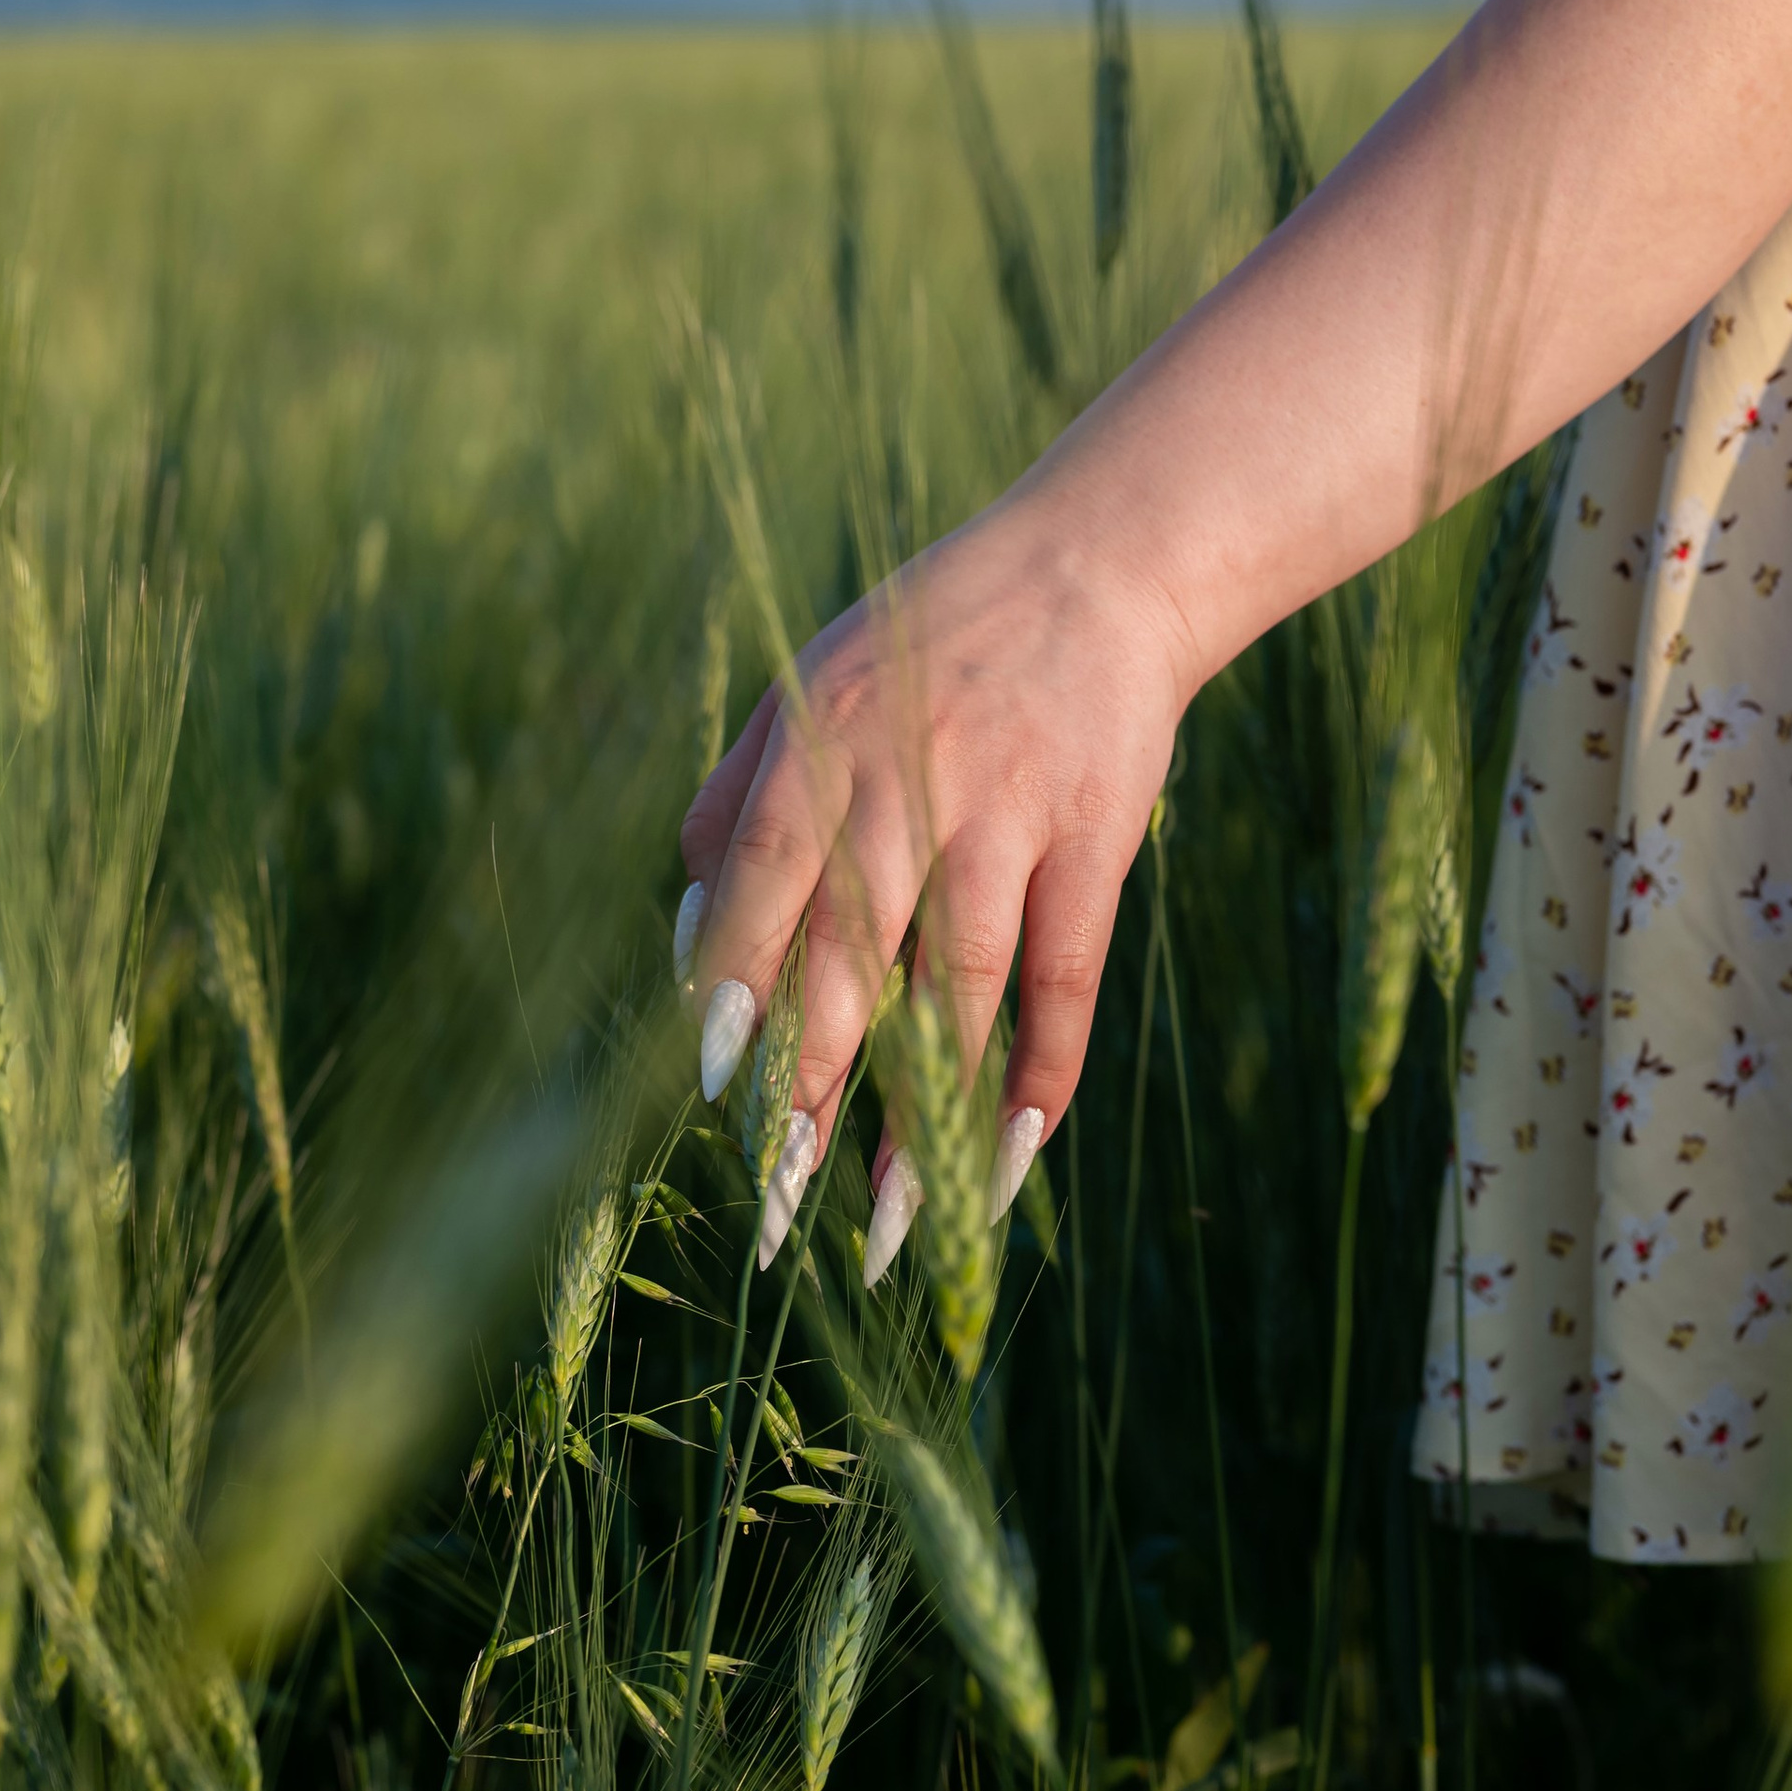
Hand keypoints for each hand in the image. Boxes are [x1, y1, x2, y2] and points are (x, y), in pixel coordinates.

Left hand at [676, 480, 1189, 1237]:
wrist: (1100, 565)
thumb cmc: (927, 642)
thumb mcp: (808, 682)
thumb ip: (736, 799)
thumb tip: (691, 944)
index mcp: (823, 737)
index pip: (763, 880)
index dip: (740, 984)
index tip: (716, 1085)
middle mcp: (913, 776)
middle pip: (853, 954)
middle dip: (811, 1086)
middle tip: (774, 1204)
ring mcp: (1012, 813)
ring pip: (961, 988)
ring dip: (926, 1116)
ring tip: (892, 1225)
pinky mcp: (1095, 839)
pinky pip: (1066, 977)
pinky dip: (1041, 1070)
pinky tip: (1011, 1153)